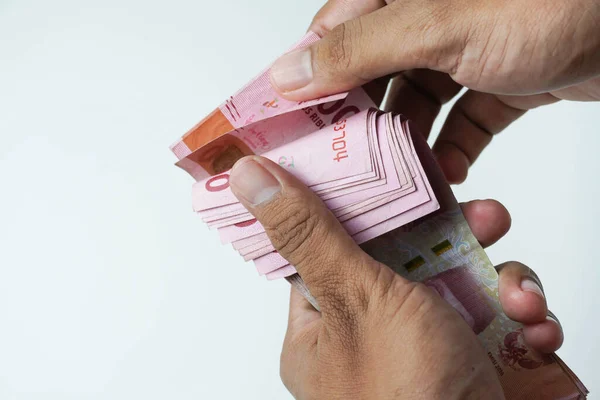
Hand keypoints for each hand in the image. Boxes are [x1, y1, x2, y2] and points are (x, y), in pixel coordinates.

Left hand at [228, 155, 562, 398]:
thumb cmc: (402, 395)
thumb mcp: (353, 297)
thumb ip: (310, 233)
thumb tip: (249, 177)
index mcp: (325, 322)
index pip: (331, 244)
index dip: (362, 203)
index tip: (392, 169)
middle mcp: (375, 332)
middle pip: (410, 254)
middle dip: (457, 232)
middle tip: (484, 215)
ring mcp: (428, 346)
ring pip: (465, 279)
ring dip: (504, 279)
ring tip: (519, 296)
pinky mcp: (477, 359)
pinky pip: (501, 317)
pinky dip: (525, 317)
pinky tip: (534, 328)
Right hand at [269, 0, 599, 182]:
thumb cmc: (552, 1)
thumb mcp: (440, 24)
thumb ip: (361, 49)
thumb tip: (290, 73)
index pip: (334, 37)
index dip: (310, 84)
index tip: (292, 131)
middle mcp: (428, 16)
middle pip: (374, 77)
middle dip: (361, 123)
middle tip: (344, 168)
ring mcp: (466, 47)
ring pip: (418, 103)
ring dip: (410, 144)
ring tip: (399, 181)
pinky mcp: (500, 77)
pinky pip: (464, 119)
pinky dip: (456, 148)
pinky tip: (451, 174)